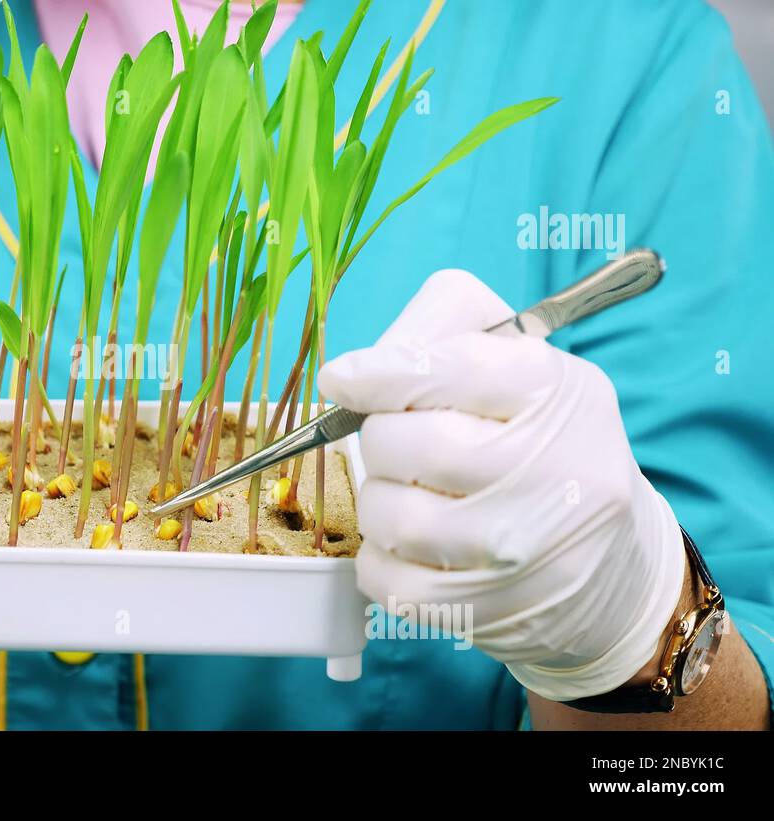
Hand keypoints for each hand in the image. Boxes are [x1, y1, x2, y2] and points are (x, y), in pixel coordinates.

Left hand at [317, 269, 685, 700]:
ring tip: (410, 495)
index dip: (382, 372)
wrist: (607, 567)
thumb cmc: (541, 447)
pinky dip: (379, 558)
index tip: (342, 379)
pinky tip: (413, 547)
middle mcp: (553, 471)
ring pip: (390, 514)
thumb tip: (354, 371)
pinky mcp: (490, 608)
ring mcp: (523, 549)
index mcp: (558, 393)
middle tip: (398, 446)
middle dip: (380, 440)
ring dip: (377, 501)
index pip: (454, 369)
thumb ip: (443, 332)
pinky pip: (386, 576)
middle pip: (410, 444)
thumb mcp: (519, 366)